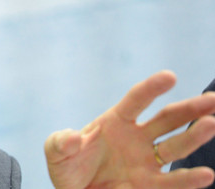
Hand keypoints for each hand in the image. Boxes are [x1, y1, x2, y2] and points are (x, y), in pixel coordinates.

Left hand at [45, 71, 214, 188]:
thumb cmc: (67, 168)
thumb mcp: (56, 153)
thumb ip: (59, 142)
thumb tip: (71, 138)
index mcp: (115, 122)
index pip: (136, 101)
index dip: (151, 88)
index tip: (170, 77)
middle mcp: (136, 138)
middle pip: (166, 119)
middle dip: (189, 109)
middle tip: (212, 100)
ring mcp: (146, 161)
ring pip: (175, 147)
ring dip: (194, 136)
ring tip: (211, 125)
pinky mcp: (149, 185)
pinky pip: (172, 182)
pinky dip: (189, 179)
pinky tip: (205, 174)